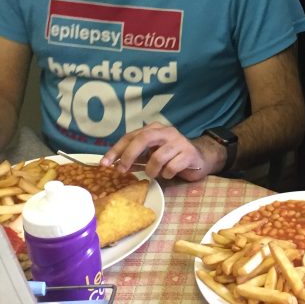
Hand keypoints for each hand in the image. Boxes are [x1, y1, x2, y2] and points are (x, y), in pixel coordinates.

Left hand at [103, 123, 220, 181]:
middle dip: (129, 156)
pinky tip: (169, 174)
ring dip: (152, 170)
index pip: (130, 136)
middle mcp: (166, 132)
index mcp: (154, 129)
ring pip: (158, 156)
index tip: (104, 163)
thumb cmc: (172, 157)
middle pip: (143, 139)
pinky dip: (167, 174)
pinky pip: (172, 167)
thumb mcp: (150, 156)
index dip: (116, 150)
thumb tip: (114, 164)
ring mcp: (179, 142)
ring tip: (154, 174)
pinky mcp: (189, 154)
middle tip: (121, 170)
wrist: (200, 158)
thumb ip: (135, 158)